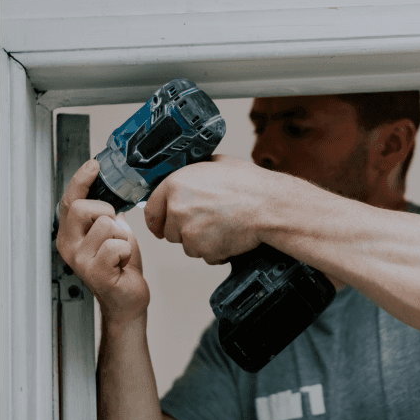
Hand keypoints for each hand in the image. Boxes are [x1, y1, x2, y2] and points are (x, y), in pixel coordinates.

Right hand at [56, 159, 149, 324]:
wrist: (127, 297)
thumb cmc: (121, 266)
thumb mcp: (112, 233)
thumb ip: (106, 214)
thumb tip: (112, 192)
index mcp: (71, 234)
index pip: (70, 200)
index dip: (81, 180)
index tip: (94, 165)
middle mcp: (70, 245)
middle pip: (83, 207)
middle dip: (107, 212)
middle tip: (115, 229)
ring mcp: (80, 260)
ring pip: (106, 225)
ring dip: (122, 236)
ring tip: (121, 251)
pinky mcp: (96, 272)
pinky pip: (117, 246)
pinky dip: (127, 251)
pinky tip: (123, 262)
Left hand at [143, 154, 275, 264]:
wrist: (269, 206)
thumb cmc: (249, 184)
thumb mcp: (217, 164)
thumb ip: (195, 172)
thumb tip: (189, 176)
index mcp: (175, 185)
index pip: (151, 210)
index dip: (157, 220)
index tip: (160, 225)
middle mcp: (177, 209)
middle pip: (170, 232)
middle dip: (185, 230)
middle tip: (207, 222)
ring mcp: (190, 232)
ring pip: (188, 246)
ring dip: (202, 241)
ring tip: (223, 226)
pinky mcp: (204, 250)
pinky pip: (206, 256)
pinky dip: (217, 251)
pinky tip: (230, 235)